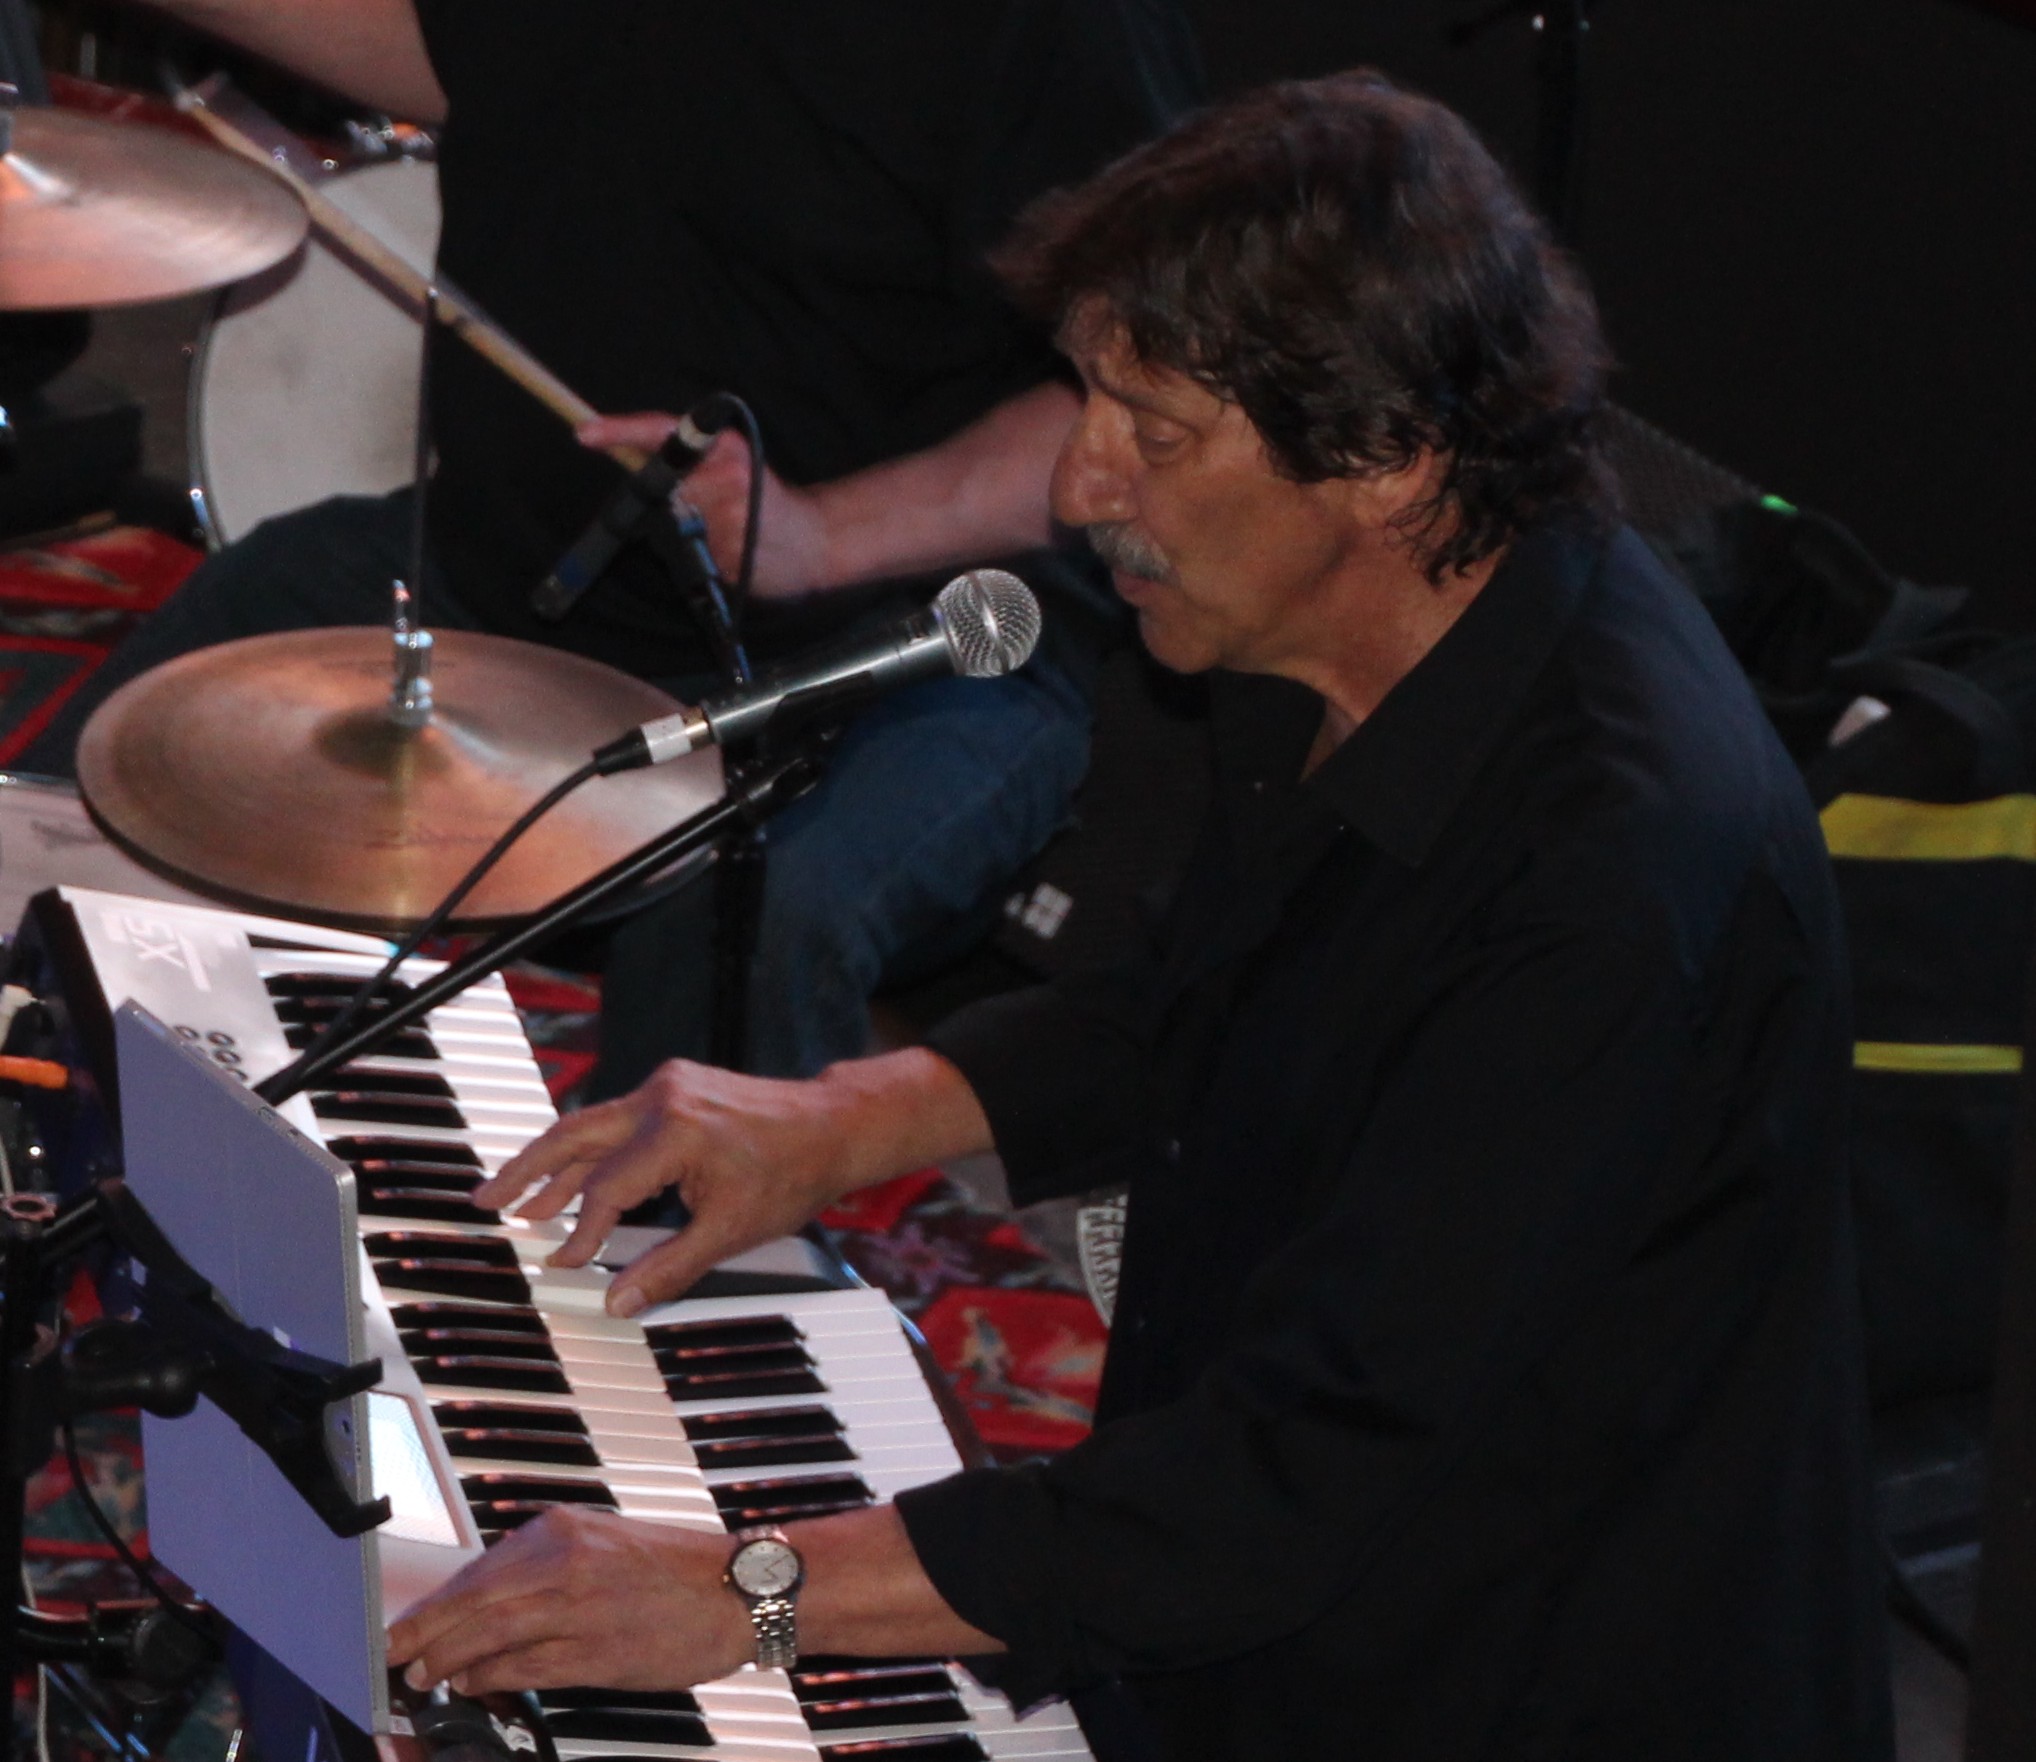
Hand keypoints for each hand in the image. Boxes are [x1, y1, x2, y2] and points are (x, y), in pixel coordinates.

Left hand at [387, 1508, 749, 1695]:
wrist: (737, 1590)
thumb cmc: (677, 1569)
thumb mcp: (605, 1542)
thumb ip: (549, 1564)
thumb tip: (493, 1598)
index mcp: (564, 1528)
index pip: (479, 1567)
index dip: (438, 1600)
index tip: (411, 1618)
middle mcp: (565, 1561)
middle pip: (472, 1600)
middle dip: (424, 1631)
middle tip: (395, 1651)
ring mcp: (578, 1607)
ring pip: (489, 1634)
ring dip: (446, 1658)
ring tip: (423, 1674)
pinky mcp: (595, 1652)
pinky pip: (524, 1666)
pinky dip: (488, 1677)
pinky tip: (471, 1685)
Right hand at [473, 1060, 862, 1314]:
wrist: (833, 1125)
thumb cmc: (792, 1173)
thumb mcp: (730, 1231)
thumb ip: (668, 1268)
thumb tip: (617, 1303)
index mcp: (674, 1131)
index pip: (607, 1190)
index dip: (583, 1233)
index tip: (566, 1264)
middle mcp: (661, 1098)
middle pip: (573, 1136)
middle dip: (526, 1172)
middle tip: (485, 1202)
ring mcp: (667, 1087)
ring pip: (591, 1125)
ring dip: (551, 1161)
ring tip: (512, 1194)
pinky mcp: (674, 1087)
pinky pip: (618, 1121)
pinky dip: (589, 1149)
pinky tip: (568, 1175)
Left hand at [578, 413, 832, 598]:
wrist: (816, 540)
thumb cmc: (763, 505)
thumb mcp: (729, 467)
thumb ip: (685, 465)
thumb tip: (628, 459)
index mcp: (723, 445)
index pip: (662, 431)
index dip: (621, 430)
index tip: (585, 434)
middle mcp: (726, 469)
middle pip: (660, 488)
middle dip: (673, 506)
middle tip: (714, 513)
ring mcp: (730, 509)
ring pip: (677, 524)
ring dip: (694, 535)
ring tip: (730, 533)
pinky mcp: (733, 545)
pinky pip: (696, 553)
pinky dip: (708, 556)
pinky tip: (736, 551)